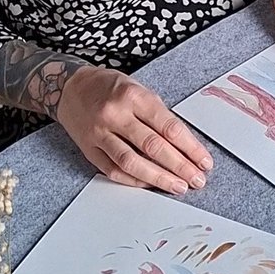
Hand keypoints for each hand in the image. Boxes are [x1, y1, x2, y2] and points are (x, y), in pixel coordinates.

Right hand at [57, 64, 212, 193]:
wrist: (69, 87)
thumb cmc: (108, 86)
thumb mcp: (137, 87)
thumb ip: (157, 113)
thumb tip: (183, 143)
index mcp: (133, 96)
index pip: (169, 126)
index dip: (190, 147)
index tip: (204, 161)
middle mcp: (116, 114)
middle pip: (153, 146)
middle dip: (180, 166)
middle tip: (197, 180)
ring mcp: (100, 133)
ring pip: (132, 162)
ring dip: (159, 178)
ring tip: (178, 186)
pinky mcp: (89, 148)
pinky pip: (113, 170)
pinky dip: (135, 180)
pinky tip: (151, 184)